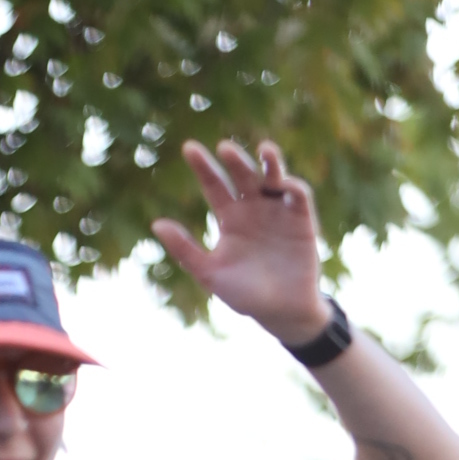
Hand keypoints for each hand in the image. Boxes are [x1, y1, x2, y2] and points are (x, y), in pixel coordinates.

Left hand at [151, 138, 328, 344]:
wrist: (280, 311)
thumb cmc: (243, 294)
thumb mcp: (210, 273)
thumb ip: (185, 250)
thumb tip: (156, 223)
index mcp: (230, 218)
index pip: (214, 185)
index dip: (203, 167)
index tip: (188, 148)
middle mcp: (253, 208)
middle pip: (242, 176)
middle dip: (235, 160)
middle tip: (224, 148)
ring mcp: (278, 210)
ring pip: (272, 177)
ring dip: (270, 163)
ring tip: (264, 149)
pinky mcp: (302, 218)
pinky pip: (298, 196)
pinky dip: (293, 187)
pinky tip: (283, 185)